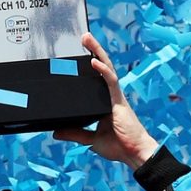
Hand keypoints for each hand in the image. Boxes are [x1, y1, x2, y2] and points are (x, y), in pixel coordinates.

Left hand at [51, 31, 159, 169]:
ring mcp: (116, 96)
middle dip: (93, 51)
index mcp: (105, 102)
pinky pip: (111, 81)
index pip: (96, 78)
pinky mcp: (119, 101)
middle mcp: (110, 95)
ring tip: (87, 39)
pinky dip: (103, 70)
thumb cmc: (118, 146)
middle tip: (83, 36)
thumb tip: (56, 132)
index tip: (79, 53)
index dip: (90, 64)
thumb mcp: (90, 140)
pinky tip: (94, 61)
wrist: (134, 154)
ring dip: (97, 52)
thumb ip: (75, 133)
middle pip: (102, 67)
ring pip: (107, 68)